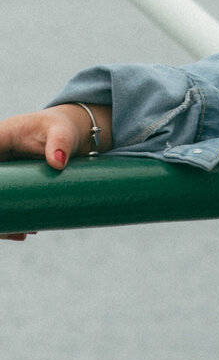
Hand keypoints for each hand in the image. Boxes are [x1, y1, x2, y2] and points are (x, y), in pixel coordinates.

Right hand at [0, 104, 112, 239]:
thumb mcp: (61, 131)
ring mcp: (5, 175)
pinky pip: (8, 205)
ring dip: (4, 221)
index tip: (3, 200)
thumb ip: (60, 141)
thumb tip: (58, 162)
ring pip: (0, 201)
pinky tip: (23, 232)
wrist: (71, 132)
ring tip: (25, 231)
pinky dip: (12, 221)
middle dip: (1, 209)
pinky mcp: (15, 185)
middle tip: (16, 228)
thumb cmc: (61, 127)